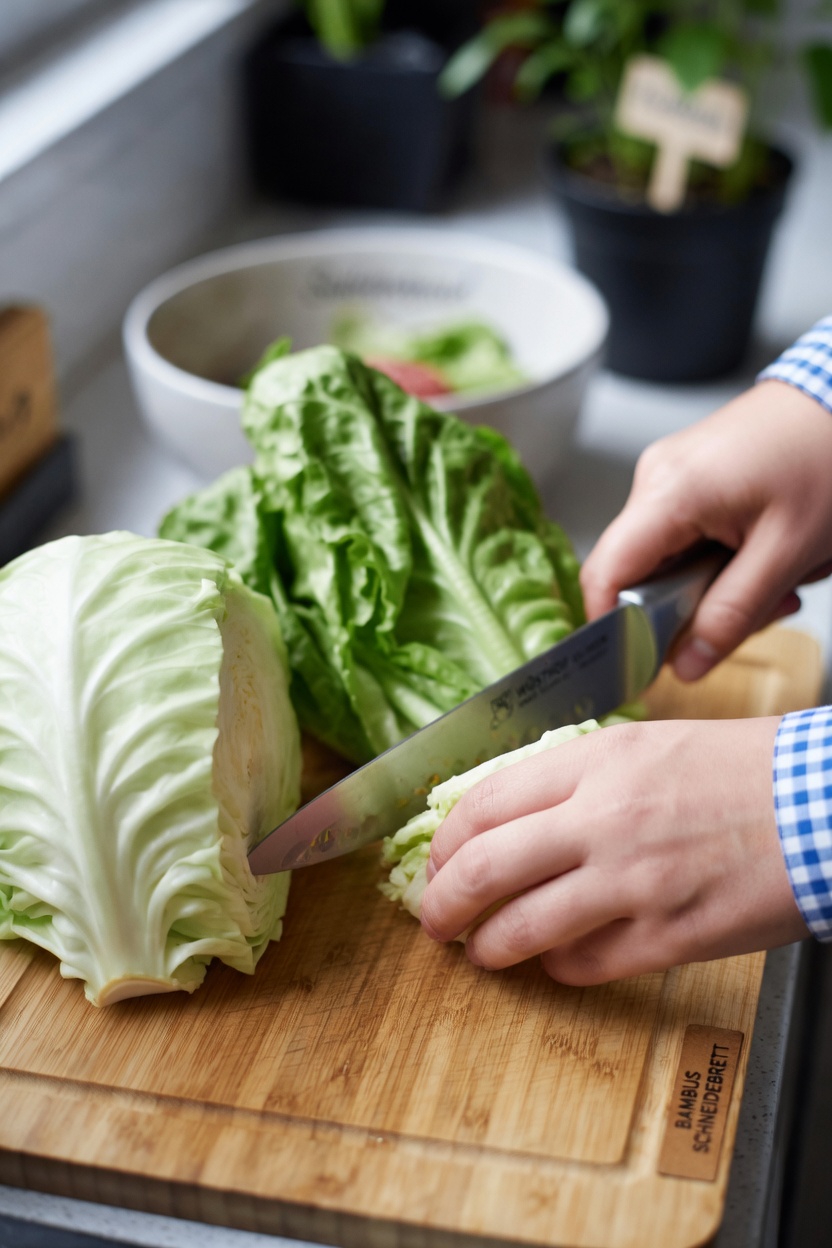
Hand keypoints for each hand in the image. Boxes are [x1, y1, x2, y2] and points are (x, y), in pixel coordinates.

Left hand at [420, 718, 807, 984]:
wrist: (820, 805)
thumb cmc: (740, 770)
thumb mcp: (647, 745)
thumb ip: (577, 778)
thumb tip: (511, 818)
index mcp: (596, 761)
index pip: (484, 804)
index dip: (447, 843)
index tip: (440, 861)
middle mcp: (603, 819)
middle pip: (483, 867)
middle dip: (442, 903)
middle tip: (434, 920)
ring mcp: (633, 882)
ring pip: (522, 927)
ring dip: (488, 946)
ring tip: (482, 951)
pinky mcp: (668, 937)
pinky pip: (583, 964)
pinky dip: (557, 966)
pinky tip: (557, 960)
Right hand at [581, 381, 831, 680]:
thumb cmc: (825, 454)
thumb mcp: (786, 552)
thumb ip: (733, 614)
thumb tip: (684, 666)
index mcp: (669, 492)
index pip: (605, 573)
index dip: (609, 628)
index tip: (635, 667)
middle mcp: (654, 478)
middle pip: (637, 573)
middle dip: (688, 610)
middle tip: (753, 617)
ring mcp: (668, 473)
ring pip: (664, 560)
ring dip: (713, 587)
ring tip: (775, 580)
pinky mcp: (686, 474)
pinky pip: (682, 536)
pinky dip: (717, 560)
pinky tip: (761, 557)